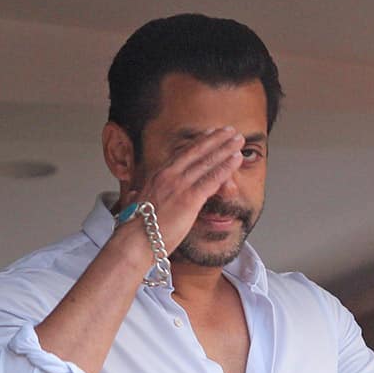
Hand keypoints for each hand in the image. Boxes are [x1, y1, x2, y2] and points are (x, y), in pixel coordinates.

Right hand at [123, 126, 244, 246]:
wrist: (134, 242)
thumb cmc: (134, 230)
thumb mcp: (136, 205)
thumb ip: (138, 196)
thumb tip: (134, 193)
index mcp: (157, 176)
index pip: (182, 154)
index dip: (199, 142)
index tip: (210, 133)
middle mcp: (168, 176)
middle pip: (197, 152)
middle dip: (216, 139)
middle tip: (230, 130)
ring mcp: (179, 186)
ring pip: (207, 162)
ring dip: (225, 149)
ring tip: (239, 140)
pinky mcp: (189, 199)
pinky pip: (212, 179)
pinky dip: (226, 167)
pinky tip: (237, 160)